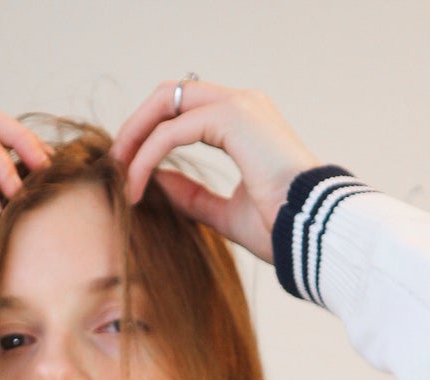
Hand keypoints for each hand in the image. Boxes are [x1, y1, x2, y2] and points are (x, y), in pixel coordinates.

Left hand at [109, 81, 320, 263]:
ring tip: (118, 179)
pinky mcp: (233, 117)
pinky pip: (172, 132)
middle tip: (113, 166)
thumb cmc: (283, 229)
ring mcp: (239, 105)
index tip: (128, 170)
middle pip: (170, 95)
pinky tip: (135, 188)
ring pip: (166, 104)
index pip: (184, 110)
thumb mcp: (225, 213)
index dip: (150, 134)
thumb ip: (192, 195)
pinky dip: (148, 158)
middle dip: (135, 127)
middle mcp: (242, 103)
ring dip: (135, 140)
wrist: (315, 233)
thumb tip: (155, 184)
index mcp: (245, 122)